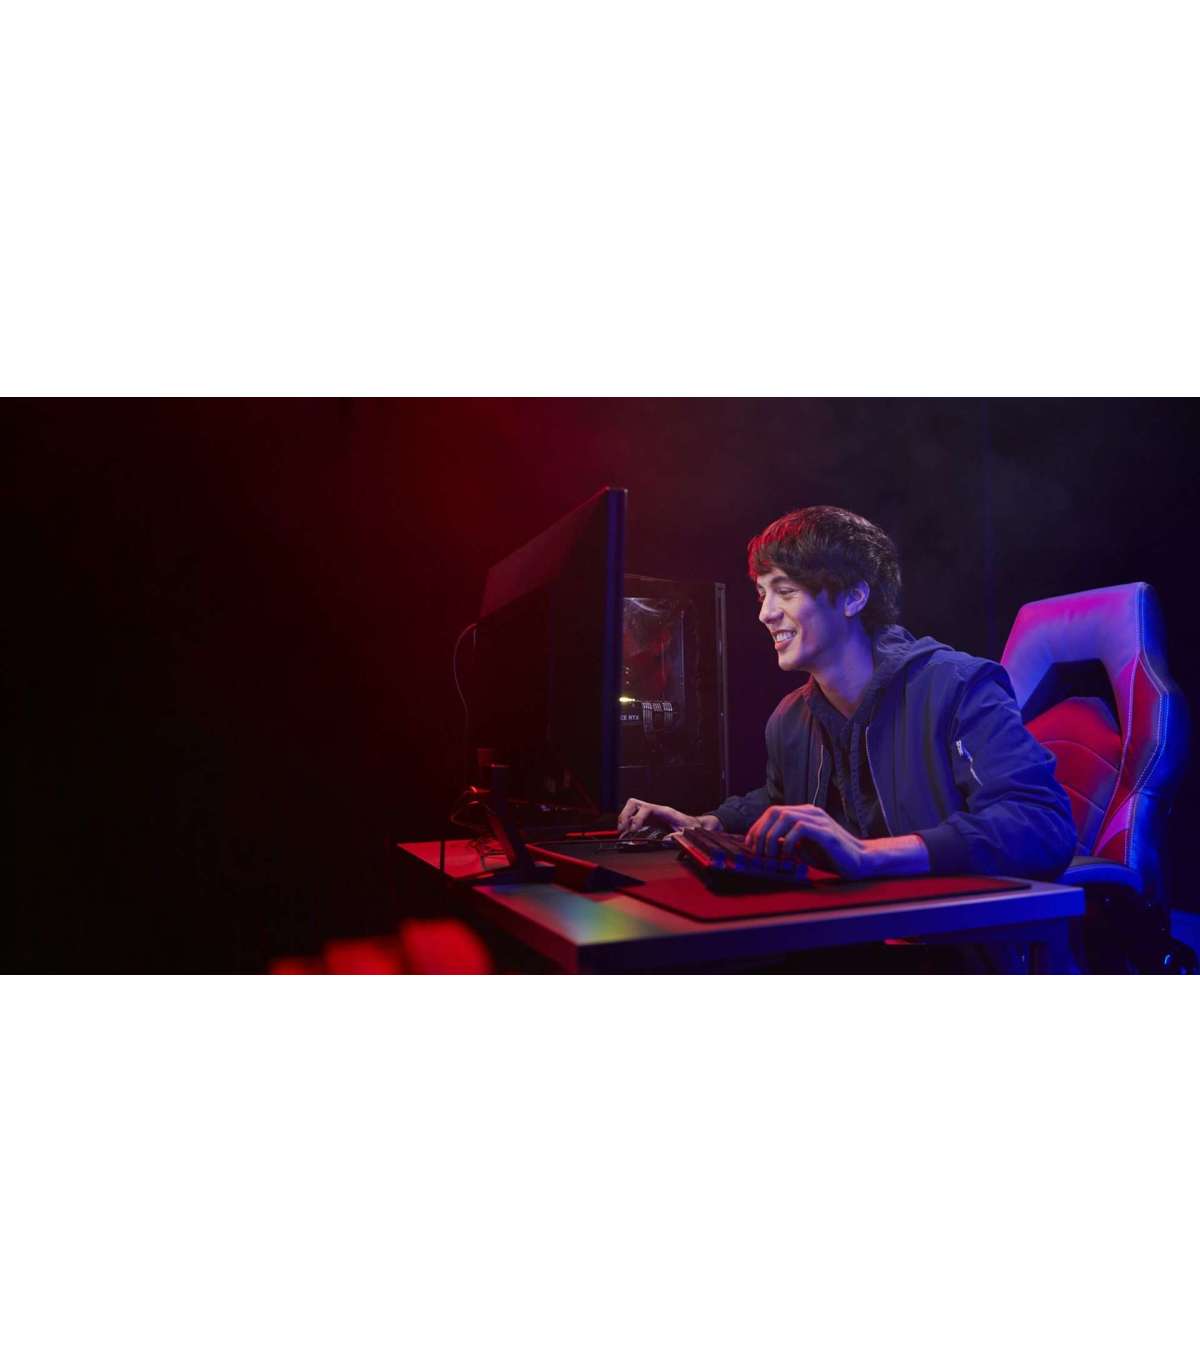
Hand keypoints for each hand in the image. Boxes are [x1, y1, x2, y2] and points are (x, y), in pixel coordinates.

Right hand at [617, 797, 716, 835]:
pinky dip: (628, 824)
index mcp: (664, 811)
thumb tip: (667, 840)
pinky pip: (634, 817)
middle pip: (633, 804)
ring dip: (624, 820)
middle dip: (625, 816)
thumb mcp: (688, 832)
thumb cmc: (691, 827)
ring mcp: (651, 813)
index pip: (646, 809)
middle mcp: (655, 810)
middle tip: (622, 829)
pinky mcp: (649, 819)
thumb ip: (679, 835)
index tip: (633, 830)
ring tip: (622, 833)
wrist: (695, 825)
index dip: (637, 818)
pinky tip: (627, 834)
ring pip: (631, 809)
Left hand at [744, 805, 869, 878]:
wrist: (860, 861)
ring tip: (770, 856)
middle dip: (761, 832)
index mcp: (804, 814)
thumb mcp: (802, 849)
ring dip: (772, 837)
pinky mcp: (826, 832)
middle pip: (775, 811)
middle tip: (757, 853)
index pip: (772, 812)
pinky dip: (789, 842)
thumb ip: (785, 843)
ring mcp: (819, 820)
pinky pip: (800, 829)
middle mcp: (811, 812)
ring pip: (785, 817)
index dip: (757, 827)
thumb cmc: (830, 856)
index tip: (750, 845)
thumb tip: (762, 847)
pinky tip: (788, 856)